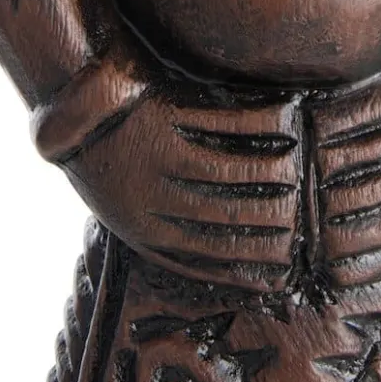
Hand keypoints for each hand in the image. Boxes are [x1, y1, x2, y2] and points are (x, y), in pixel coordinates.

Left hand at [60, 86, 301, 290]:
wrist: (74, 110)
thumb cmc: (108, 164)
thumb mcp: (126, 211)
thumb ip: (169, 231)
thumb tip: (225, 254)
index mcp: (142, 229)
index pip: (208, 257)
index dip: (251, 265)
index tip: (284, 271)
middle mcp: (151, 197)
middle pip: (227, 214)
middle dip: (273, 221)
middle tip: (305, 223)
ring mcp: (157, 155)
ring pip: (231, 171)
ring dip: (275, 171)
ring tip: (304, 172)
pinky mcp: (162, 115)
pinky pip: (223, 123)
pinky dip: (260, 123)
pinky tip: (286, 122)